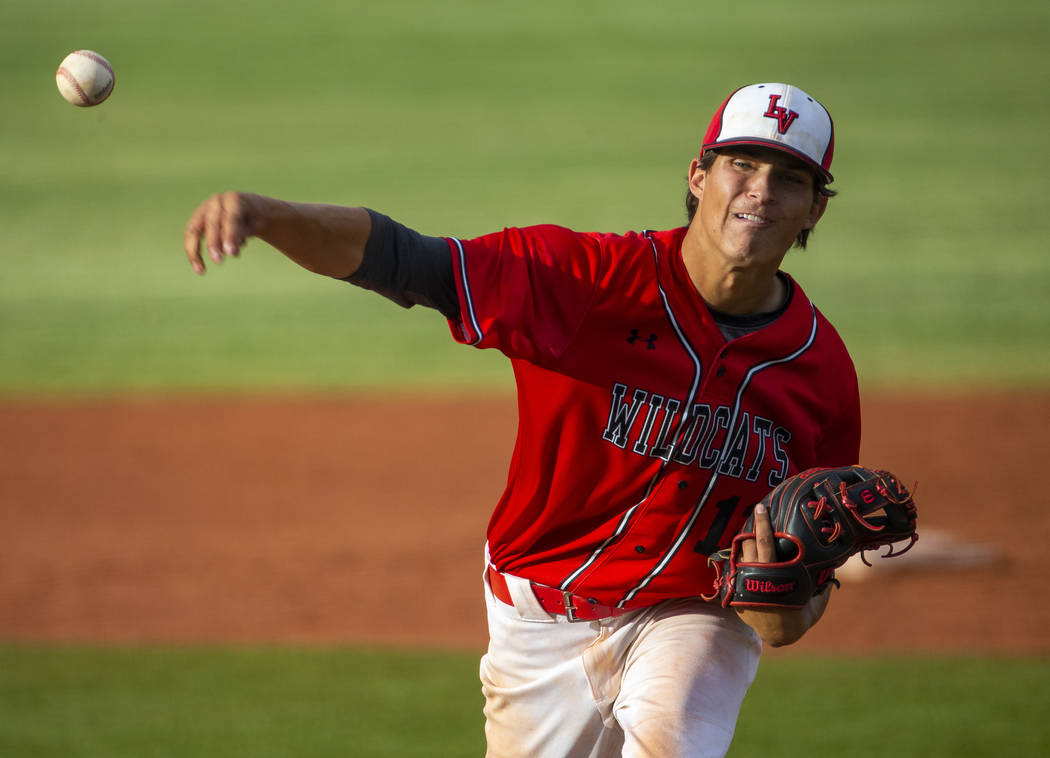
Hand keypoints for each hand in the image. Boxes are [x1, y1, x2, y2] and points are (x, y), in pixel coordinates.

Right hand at [183, 192, 264, 274]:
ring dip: (195, 251)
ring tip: (201, 271)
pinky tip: (200, 268)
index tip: (233, 254)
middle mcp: (216, 202)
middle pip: (211, 224)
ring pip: (193, 230)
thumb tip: (229, 251)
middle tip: (219, 261)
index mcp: (234, 199)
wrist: (249, 209)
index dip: (230, 236)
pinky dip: (193, 252)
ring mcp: (204, 209)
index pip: (231, 218)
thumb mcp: (255, 225)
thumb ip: (242, 234)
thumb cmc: (255, 218)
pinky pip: (191, 236)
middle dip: (214, 243)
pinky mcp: (197, 219)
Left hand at [733, 503, 831, 646]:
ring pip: (741, 552)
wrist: (780, 634)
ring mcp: (743, 581)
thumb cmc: (800, 614)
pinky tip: (749, 543)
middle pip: (749, 543)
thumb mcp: (814, 597)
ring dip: (747, 538)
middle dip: (754, 525)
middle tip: (759, 507)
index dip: (763, 525)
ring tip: (754, 523)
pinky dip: (742, 553)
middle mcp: (755, 575)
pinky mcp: (737, 587)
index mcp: (774, 575)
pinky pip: (736, 564)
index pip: (765, 543)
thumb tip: (834, 563)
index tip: (762, 508)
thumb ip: (821, 580)